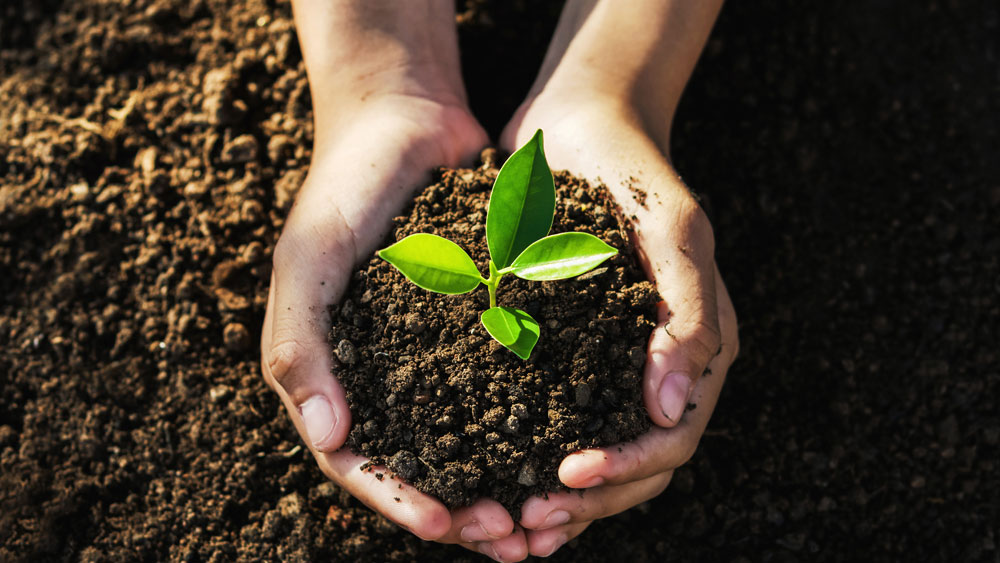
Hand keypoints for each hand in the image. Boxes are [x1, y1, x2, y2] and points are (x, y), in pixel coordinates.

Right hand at [262, 1, 530, 556]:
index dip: (400, 499)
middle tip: (515, 534)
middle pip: (421, 466)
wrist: (403, 120)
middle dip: (464, 509)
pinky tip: (570, 442)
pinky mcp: (480, 329)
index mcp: (332, 375)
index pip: (359, 462)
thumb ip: (301, 345)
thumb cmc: (344, 188)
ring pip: (470, 440)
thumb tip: (331, 440)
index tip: (450, 524)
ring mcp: (433, 357)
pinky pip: (506, 387)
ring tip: (546, 512)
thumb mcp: (308, 259)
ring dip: (503, 481)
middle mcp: (383, 377)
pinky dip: (532, 422)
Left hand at [500, 93, 738, 556]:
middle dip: (585, 502)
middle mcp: (660, 367)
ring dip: (559, 502)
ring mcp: (615, 363)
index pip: (672, 437)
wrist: (581, 124)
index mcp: (698, 347)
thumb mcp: (670, 231)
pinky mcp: (570, 353)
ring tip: (506, 528)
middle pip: (637, 466)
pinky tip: (492, 481)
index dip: (625, 470)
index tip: (564, 477)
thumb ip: (685, 317)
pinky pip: (556, 422)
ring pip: (598, 457)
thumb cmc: (631, 172)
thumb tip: (672, 410)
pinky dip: (530, 459)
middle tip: (523, 524)